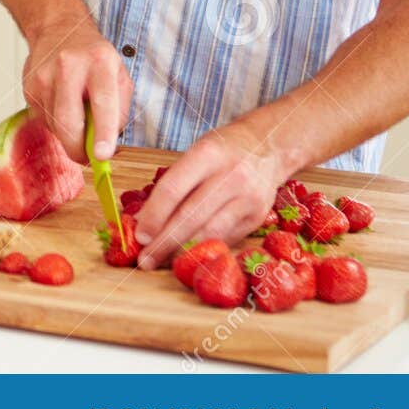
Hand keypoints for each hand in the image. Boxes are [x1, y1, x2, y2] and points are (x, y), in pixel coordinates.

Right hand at [21, 22, 131, 163]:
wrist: (59, 29)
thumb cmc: (94, 57)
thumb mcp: (120, 75)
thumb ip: (120, 111)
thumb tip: (109, 146)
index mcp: (100, 61)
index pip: (103, 102)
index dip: (103, 132)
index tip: (103, 155)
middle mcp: (69, 66)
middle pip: (69, 121)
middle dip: (78, 148)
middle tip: (87, 156)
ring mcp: (44, 76)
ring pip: (55, 125)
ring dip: (68, 133)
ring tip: (76, 112)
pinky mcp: (29, 87)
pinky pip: (43, 120)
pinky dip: (55, 122)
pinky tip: (61, 104)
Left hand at [131, 120, 284, 269]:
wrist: (269, 146)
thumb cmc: (223, 150)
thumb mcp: (195, 154)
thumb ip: (172, 185)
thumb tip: (143, 221)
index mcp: (207, 154)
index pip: (173, 190)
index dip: (153, 216)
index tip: (139, 236)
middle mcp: (231, 176)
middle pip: (190, 216)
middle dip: (164, 242)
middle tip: (145, 260)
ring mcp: (248, 198)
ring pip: (209, 233)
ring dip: (182, 252)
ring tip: (162, 261)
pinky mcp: (258, 217)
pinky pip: (225, 238)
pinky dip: (203, 249)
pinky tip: (188, 255)